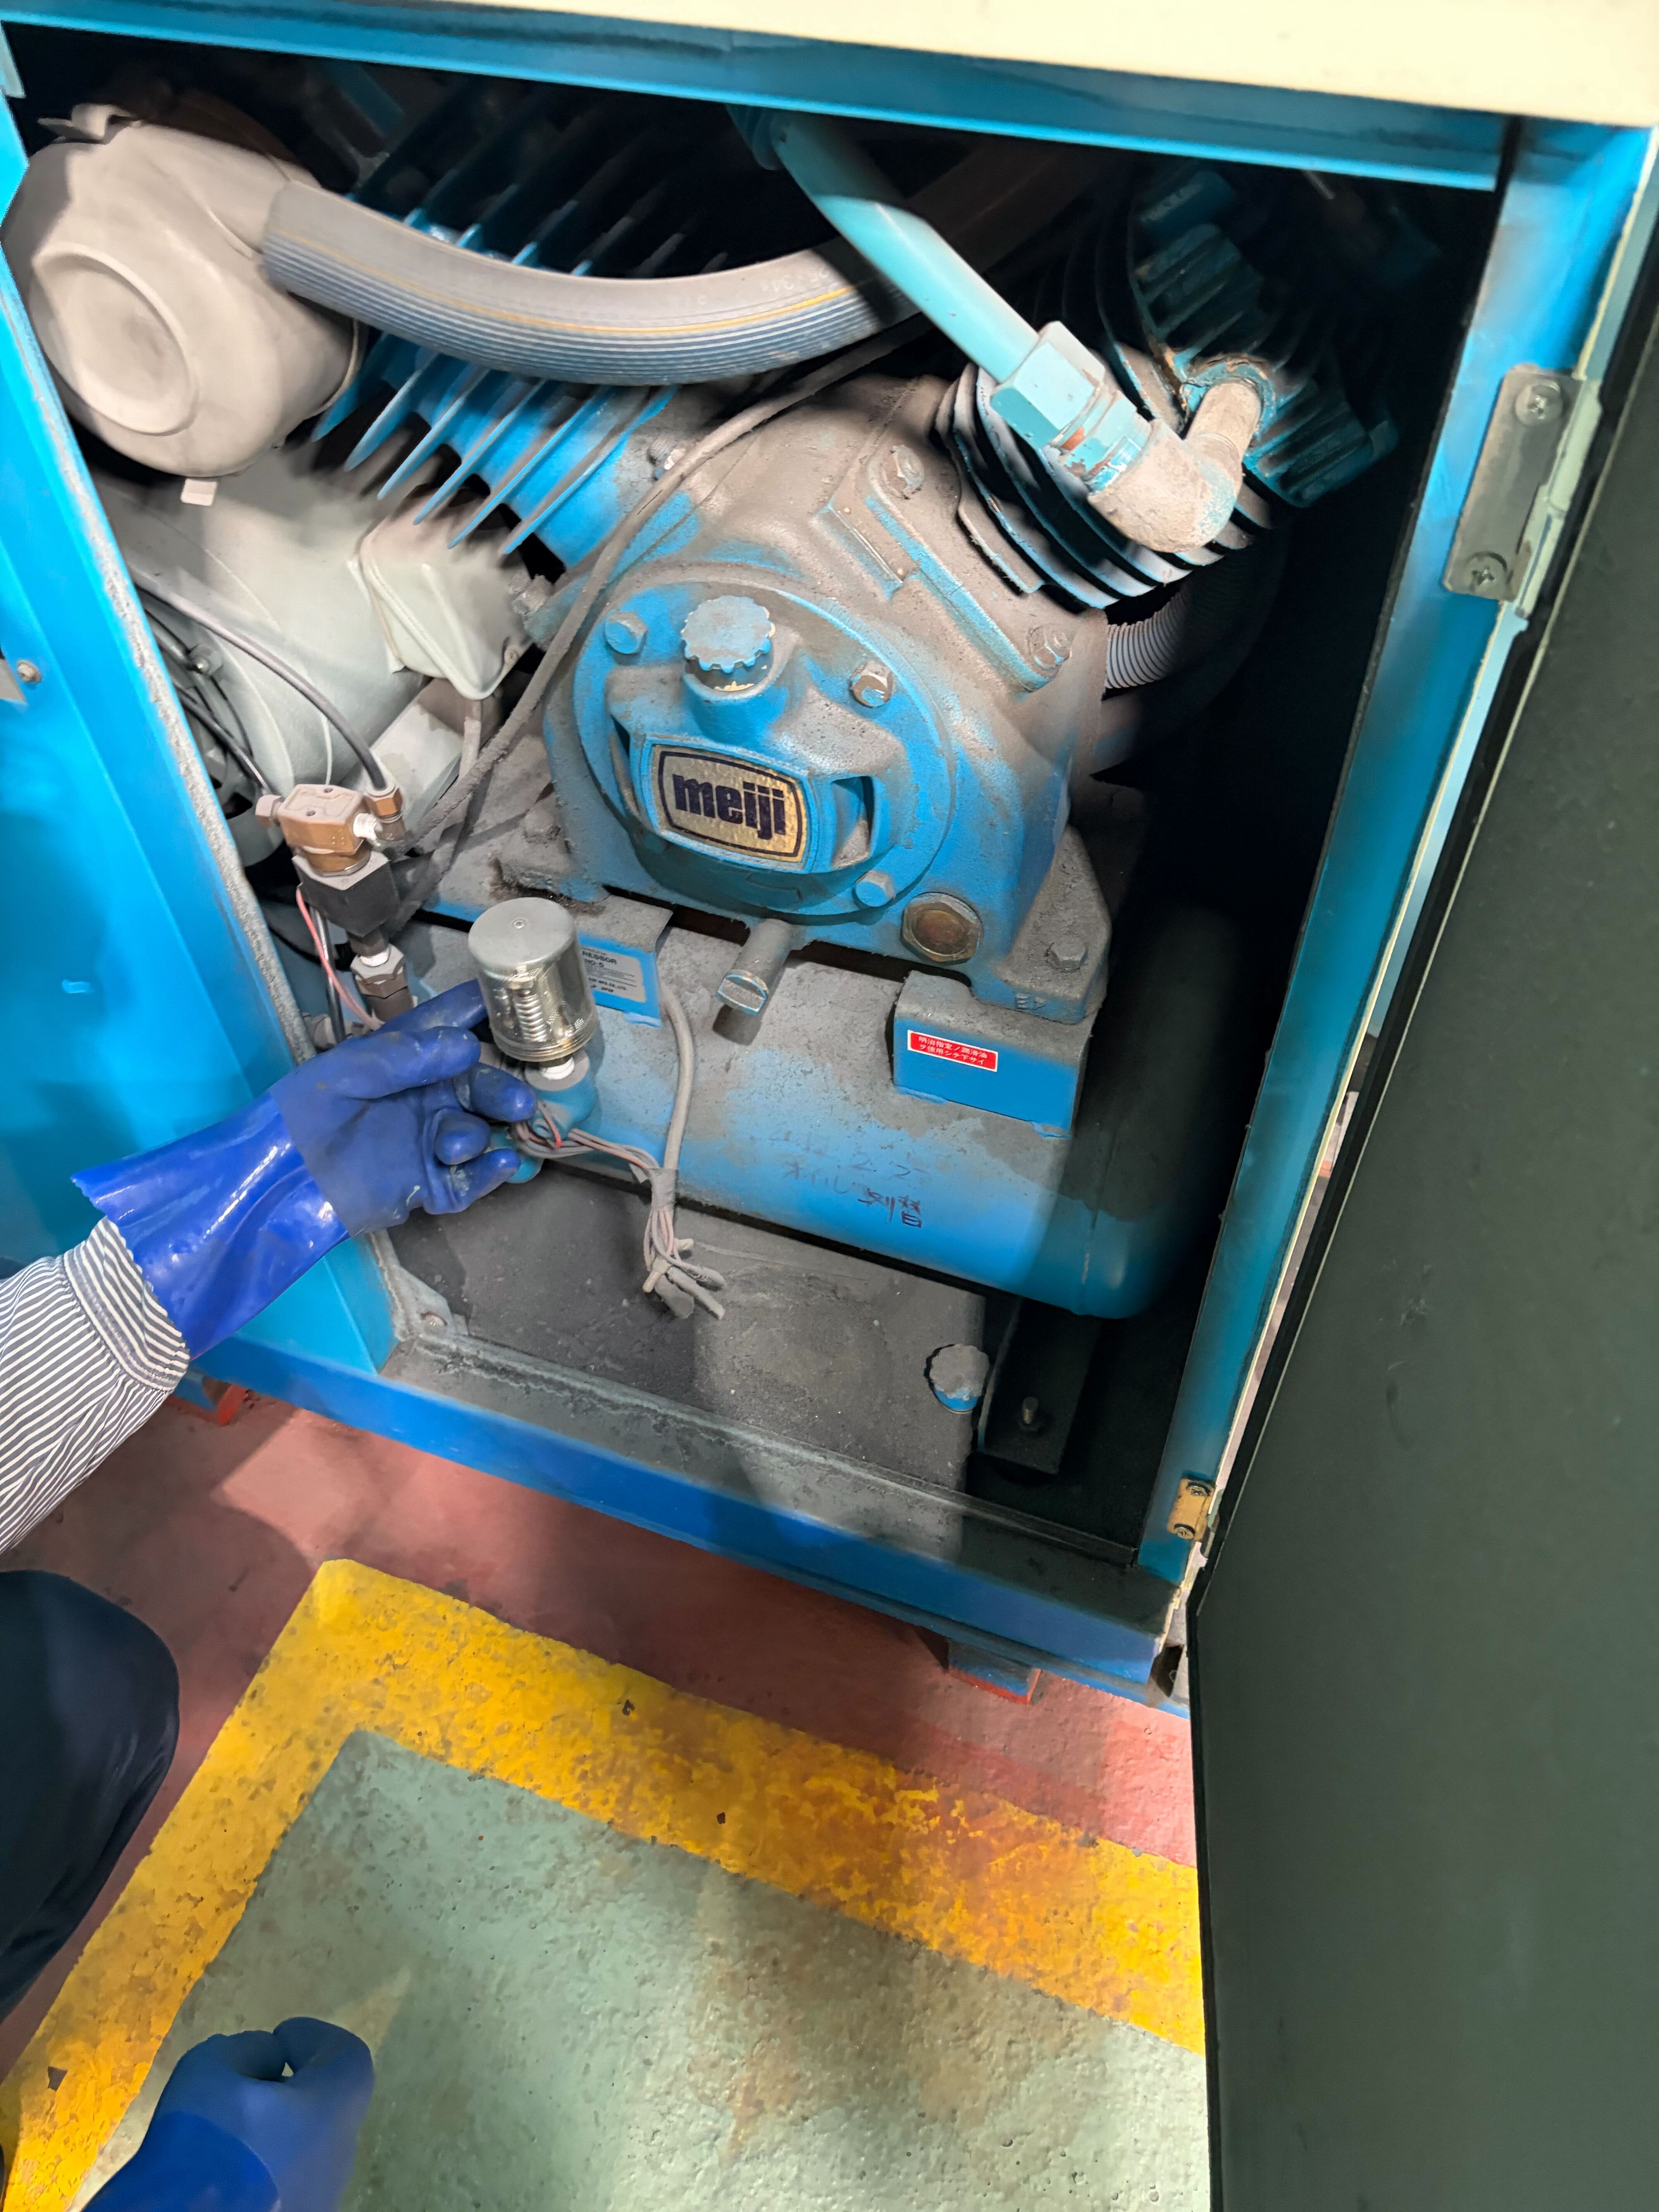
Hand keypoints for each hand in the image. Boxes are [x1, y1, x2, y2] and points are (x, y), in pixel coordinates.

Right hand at [153, 2017, 374, 2210]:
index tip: (280, 2038)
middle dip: (292, 2088)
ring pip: (308, 2152)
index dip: (314, 2039)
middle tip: (250, 2082)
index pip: (347, 2058)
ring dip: (278, 2132)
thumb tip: (266, 2057)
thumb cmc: (203, 2145)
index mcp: (333, 2111)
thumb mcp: (209, 2071)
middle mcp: (339, 2158)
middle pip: (327, 2107)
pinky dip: (266, 2170)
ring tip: (230, 2129)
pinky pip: (289, 2186)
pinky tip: (227, 2173)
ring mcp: (320, 2201)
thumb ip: (245, 2050)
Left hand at [273, 979, 535, 1234]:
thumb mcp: (344, 1072)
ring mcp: (428, 1143)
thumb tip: (465, 1046)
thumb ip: (402, 1056)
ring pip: (476, 1133)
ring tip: (454, 1145)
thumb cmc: (302, 1116)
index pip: (449, 1028)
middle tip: (518, 1101)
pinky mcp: (427, 1185)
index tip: (520, 1002)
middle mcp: (424, 1098)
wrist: (277, 1183)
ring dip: (478, 1136)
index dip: (483, 1013)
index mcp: (403, 1062)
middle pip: (477, 1087)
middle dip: (499, 1090)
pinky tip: (499, 1165)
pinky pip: (468, 1182)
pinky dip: (486, 1176)